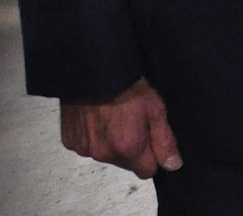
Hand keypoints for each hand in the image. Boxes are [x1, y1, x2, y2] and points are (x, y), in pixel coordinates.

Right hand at [60, 77, 181, 178]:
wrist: (92, 72)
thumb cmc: (127, 86)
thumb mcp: (156, 109)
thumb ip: (164, 141)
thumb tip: (173, 165)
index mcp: (127, 148)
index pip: (146, 171)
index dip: (153, 157)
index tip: (153, 141)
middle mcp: (103, 153)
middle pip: (126, 163)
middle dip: (132, 149)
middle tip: (134, 122)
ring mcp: (84, 148)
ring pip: (106, 155)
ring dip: (112, 143)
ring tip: (115, 117)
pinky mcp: (70, 141)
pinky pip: (88, 146)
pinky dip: (94, 137)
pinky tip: (98, 118)